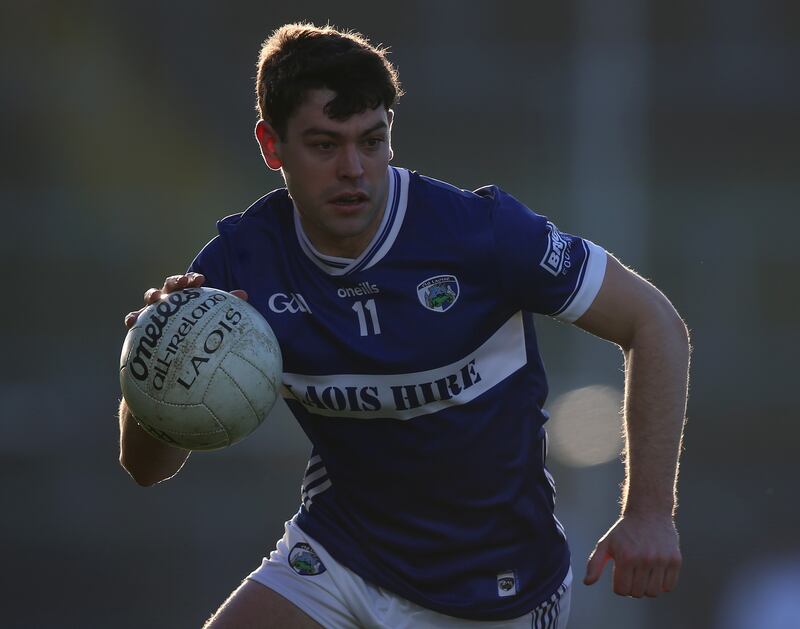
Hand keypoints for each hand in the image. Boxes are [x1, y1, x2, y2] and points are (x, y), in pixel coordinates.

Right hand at [123, 273, 248, 327]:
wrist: (181, 339)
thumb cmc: (198, 323)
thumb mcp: (211, 313)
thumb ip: (225, 304)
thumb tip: (243, 295)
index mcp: (185, 293)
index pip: (187, 282)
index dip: (192, 279)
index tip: (201, 280)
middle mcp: (169, 298)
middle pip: (169, 286)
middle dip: (175, 282)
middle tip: (183, 283)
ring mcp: (155, 309)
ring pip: (151, 298)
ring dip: (153, 296)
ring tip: (156, 299)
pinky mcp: (144, 323)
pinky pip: (135, 319)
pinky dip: (133, 317)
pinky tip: (131, 321)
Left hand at [583, 512, 681, 597]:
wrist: (649, 512)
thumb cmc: (625, 531)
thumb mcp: (606, 543)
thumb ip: (594, 564)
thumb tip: (587, 583)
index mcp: (626, 557)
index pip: (622, 590)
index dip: (619, 586)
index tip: (621, 574)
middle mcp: (645, 559)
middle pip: (638, 593)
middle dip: (632, 587)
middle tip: (632, 574)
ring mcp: (661, 560)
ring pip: (653, 593)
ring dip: (647, 587)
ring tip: (644, 573)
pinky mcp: (675, 560)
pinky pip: (669, 586)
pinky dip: (662, 584)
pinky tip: (656, 572)